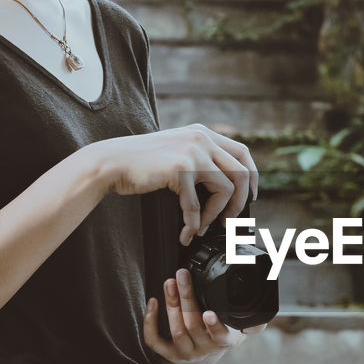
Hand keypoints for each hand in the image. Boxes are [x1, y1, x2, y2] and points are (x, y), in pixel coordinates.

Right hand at [95, 123, 258, 244]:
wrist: (111, 162)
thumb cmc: (140, 163)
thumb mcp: (176, 151)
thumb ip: (199, 159)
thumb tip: (224, 187)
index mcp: (203, 133)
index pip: (243, 153)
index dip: (252, 179)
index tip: (250, 198)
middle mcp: (201, 138)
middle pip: (242, 173)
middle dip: (241, 203)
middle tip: (230, 221)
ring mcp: (192, 151)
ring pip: (226, 189)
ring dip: (217, 215)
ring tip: (203, 228)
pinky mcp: (180, 168)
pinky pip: (197, 203)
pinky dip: (193, 222)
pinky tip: (186, 230)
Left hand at [143, 266, 268, 363]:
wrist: (203, 360)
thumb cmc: (220, 336)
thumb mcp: (238, 330)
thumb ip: (251, 324)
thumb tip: (262, 320)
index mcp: (223, 340)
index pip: (220, 335)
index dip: (214, 326)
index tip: (209, 313)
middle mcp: (204, 348)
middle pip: (193, 325)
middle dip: (186, 298)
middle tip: (182, 276)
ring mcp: (185, 351)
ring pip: (176, 329)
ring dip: (171, 304)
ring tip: (170, 282)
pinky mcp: (168, 354)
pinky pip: (155, 340)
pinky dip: (150, 322)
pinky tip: (152, 302)